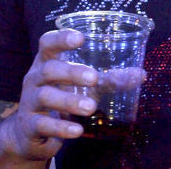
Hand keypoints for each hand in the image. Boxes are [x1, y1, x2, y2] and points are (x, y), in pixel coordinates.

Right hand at [0, 29, 98, 160]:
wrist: (29, 133)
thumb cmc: (60, 98)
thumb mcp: (83, 86)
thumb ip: (109, 80)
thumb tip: (141, 74)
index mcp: (46, 62)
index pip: (47, 43)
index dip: (60, 38)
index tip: (80, 37)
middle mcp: (34, 79)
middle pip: (48, 69)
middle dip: (71, 72)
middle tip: (94, 77)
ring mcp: (30, 102)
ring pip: (45, 96)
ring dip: (69, 101)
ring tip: (91, 107)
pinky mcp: (30, 125)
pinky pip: (43, 124)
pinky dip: (61, 128)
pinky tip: (78, 131)